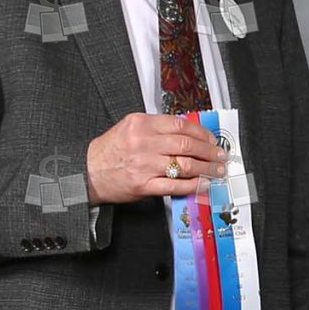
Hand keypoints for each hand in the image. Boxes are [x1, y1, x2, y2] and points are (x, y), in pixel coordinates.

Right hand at [85, 112, 222, 203]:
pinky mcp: (144, 185)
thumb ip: (156, 128)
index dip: (202, 133)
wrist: (88, 171)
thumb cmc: (110, 150)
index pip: (181, 125)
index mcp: (141, 124)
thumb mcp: (130, 128)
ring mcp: (144, 165)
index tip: (212, 140)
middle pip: (187, 145)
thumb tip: (188, 133)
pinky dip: (193, 185)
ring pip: (184, 165)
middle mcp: (143, 142)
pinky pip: (175, 185)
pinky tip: (203, 184)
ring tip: (217, 171)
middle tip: (220, 157)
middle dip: (209, 152)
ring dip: (206, 169)